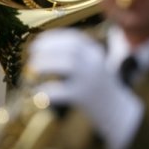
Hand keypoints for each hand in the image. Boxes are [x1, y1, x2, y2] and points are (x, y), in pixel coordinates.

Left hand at [27, 29, 143, 148]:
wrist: (117, 110)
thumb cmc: (99, 88)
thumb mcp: (93, 66)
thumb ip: (77, 58)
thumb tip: (46, 51)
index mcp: (96, 54)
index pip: (74, 38)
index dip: (53, 38)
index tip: (37, 42)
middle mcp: (95, 64)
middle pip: (70, 48)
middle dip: (47, 48)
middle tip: (32, 56)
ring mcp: (90, 80)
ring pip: (66, 64)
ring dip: (46, 64)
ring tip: (34, 70)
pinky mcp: (83, 97)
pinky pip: (60, 91)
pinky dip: (46, 90)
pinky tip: (39, 92)